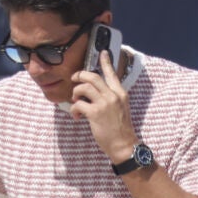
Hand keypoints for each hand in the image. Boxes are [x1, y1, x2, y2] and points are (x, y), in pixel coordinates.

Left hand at [70, 50, 136, 164]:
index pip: (112, 74)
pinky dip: (74, 109)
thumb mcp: (121, 109)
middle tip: (74, 79)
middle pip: (93, 77)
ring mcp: (104, 104)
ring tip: (75, 101)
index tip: (103, 52)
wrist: (124, 145)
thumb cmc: (121, 130)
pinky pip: (78, 104)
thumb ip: (111, 99)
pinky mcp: (95, 113)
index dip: (106, 62)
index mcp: (120, 93)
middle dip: (80, 76)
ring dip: (75, 93)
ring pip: (84, 88)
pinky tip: (77, 116)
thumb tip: (95, 95)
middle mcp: (113, 95)